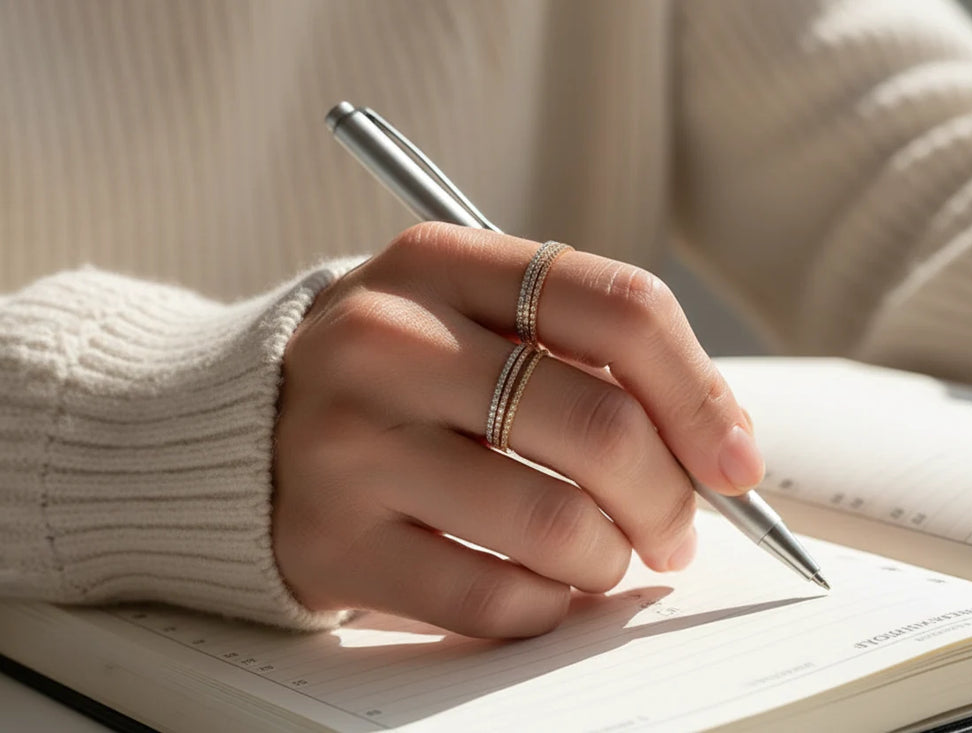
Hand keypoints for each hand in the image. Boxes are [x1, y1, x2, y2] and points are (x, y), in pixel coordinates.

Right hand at [274, 223, 762, 637]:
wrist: (235, 431)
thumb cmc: (386, 375)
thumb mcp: (461, 316)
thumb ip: (576, 353)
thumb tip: (715, 442)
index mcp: (438, 264)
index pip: (617, 307)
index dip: (702, 391)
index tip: (736, 458)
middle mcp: (388, 342)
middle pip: (599, 424)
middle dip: (670, 497)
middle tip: (675, 527)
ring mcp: (351, 444)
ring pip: (554, 521)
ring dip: (609, 556)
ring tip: (599, 554)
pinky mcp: (333, 542)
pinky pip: (491, 597)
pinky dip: (546, 604)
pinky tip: (541, 586)